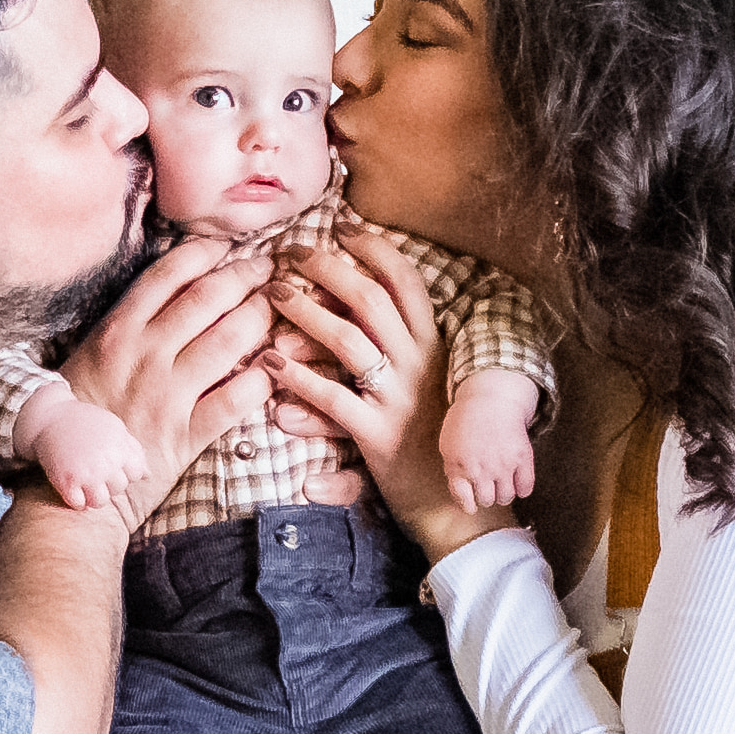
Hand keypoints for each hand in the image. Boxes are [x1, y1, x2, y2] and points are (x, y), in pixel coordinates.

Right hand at [12, 392, 151, 515]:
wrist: (50, 416)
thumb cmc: (85, 422)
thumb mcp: (114, 429)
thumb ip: (133, 451)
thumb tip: (148, 476)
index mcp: (120, 448)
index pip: (135, 474)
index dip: (123, 470)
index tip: (109, 462)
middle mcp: (106, 463)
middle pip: (118, 489)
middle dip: (107, 482)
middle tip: (92, 468)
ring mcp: (86, 473)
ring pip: (100, 502)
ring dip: (92, 496)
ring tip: (84, 483)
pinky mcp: (66, 481)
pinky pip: (78, 505)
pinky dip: (76, 500)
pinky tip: (71, 487)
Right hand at [49, 234, 276, 525]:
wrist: (69, 491)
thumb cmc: (78, 423)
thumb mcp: (89, 361)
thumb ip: (125, 329)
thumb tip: (169, 298)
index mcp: (116, 331)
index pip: (169, 273)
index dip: (206, 251)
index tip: (229, 246)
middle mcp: (143, 354)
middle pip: (208, 297)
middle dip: (246, 274)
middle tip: (268, 269)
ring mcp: (166, 394)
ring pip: (229, 339)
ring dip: (262, 317)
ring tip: (279, 308)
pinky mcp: (185, 435)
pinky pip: (235, 399)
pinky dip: (262, 380)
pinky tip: (278, 368)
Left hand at [264, 230, 494, 561]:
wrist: (462, 506)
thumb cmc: (439, 443)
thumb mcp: (429, 385)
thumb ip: (403, 349)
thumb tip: (362, 313)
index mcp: (434, 347)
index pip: (405, 281)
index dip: (373, 248)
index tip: (342, 226)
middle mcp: (420, 365)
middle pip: (370, 298)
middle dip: (328, 268)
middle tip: (290, 253)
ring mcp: (400, 399)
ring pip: (348, 340)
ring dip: (306, 313)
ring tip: (273, 297)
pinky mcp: (380, 437)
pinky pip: (334, 400)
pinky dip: (299, 380)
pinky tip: (271, 367)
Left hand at [440, 365, 542, 516]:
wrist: (491, 398)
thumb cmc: (466, 422)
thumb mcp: (448, 446)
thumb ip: (452, 473)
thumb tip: (463, 500)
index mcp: (459, 466)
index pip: (465, 501)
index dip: (469, 504)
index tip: (472, 503)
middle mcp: (481, 468)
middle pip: (487, 501)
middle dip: (486, 496)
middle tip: (488, 485)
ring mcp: (503, 464)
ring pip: (506, 498)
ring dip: (503, 493)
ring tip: (501, 482)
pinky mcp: (523, 458)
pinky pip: (526, 488)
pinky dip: (522, 489)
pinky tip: (517, 480)